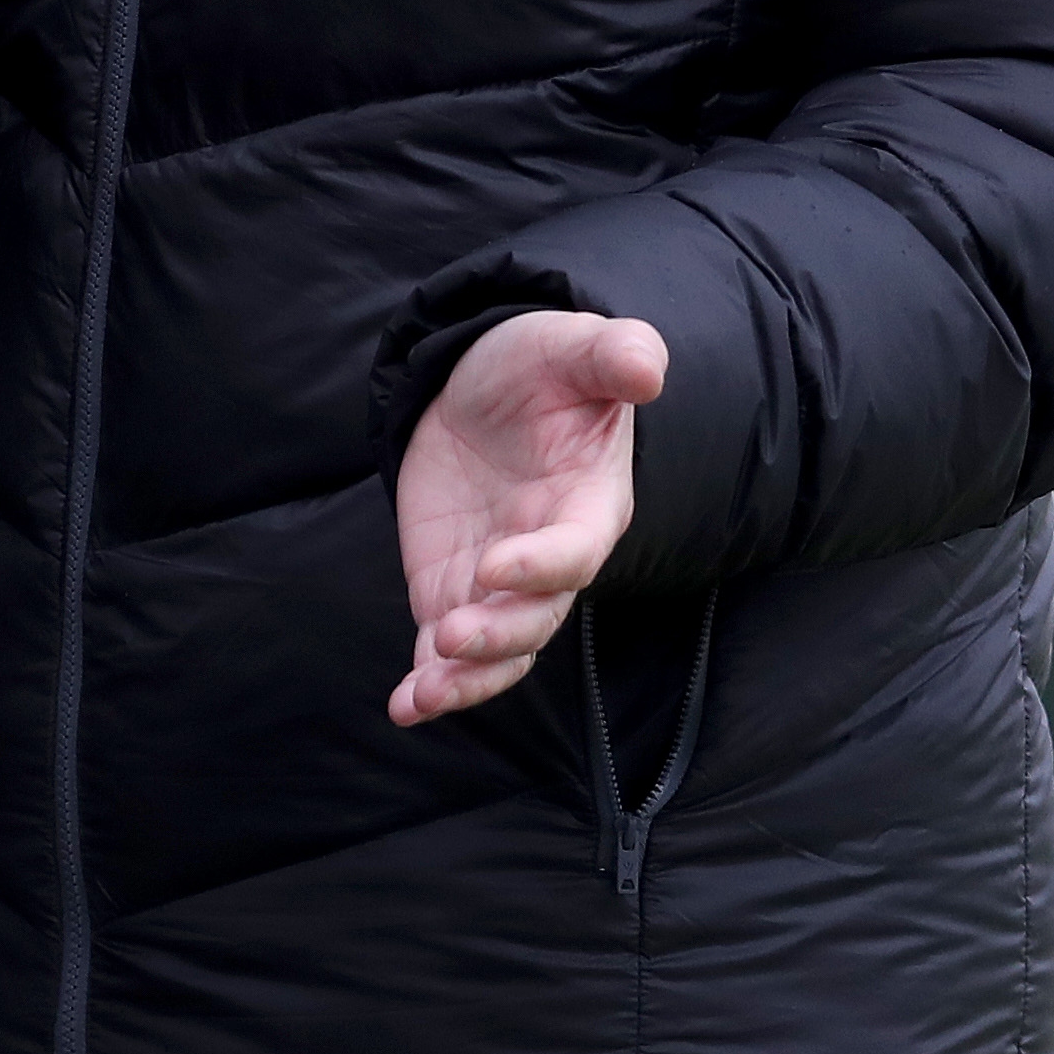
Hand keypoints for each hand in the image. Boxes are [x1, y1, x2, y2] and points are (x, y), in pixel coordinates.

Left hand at [387, 311, 669, 726]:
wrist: (488, 386)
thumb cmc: (545, 369)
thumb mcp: (572, 348)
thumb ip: (614, 355)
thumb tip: (648, 367)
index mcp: (588, 505)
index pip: (574, 550)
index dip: (540, 565)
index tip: (493, 565)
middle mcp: (548, 556)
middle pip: (535, 617)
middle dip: (497, 635)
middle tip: (451, 636)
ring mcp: (498, 581)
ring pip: (496, 650)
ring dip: (464, 677)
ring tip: (424, 692)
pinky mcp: (450, 587)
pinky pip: (445, 647)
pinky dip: (429, 682)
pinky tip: (405, 706)